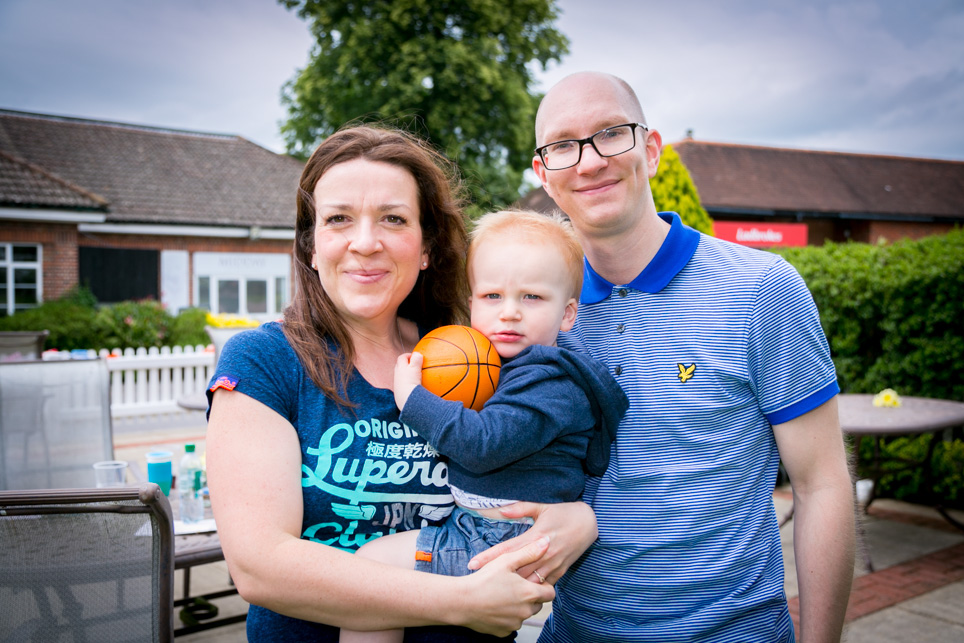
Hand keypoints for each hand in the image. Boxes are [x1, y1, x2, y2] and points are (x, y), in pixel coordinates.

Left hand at [393, 352, 422, 409]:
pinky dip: (408, 384)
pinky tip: (416, 387)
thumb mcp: (415, 368)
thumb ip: (416, 359)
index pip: (402, 358)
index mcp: (400, 367)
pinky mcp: (399, 393)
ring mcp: (397, 384)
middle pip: (399, 366)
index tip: (414, 356)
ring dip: (406, 374)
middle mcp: (397, 375)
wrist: (406, 399)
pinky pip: (404, 386)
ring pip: (401, 376)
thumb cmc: (411, 382)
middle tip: (413, 364)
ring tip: (415, 375)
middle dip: (405, 364)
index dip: (407, 355)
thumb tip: (418, 353)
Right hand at [457, 536, 554, 634]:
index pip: (550, 593)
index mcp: (529, 593)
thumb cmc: (483, 579)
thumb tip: (547, 542)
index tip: (532, 580)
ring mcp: (514, 624)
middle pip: (538, 605)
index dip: (544, 586)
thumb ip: (529, 552)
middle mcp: (525, 611)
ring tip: (502, 595)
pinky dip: (507, 617)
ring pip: (524, 615)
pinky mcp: (503, 632)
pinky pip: (511, 624)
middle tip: (514, 586)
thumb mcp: (506, 560)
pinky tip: (495, 606)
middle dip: (530, 596)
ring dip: (519, 607)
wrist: (461, 602)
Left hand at [467, 501, 596, 584]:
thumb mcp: (542, 506)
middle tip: (477, 582)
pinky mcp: (560, 571)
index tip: (473, 563)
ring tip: (494, 592)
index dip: (489, 557)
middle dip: (496, 575)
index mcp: (536, 536)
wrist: (590, 523)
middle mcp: (543, 553)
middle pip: (515, 569)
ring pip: (529, 581)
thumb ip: (520, 508)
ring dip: (512, 586)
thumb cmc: (564, 512)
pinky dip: (531, 590)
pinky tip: (519, 595)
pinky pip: (543, 584)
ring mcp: (552, 564)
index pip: (507, 549)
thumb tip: (501, 510)